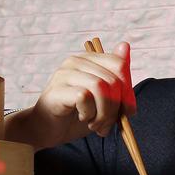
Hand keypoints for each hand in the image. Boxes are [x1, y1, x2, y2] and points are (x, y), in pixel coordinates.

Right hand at [4, 41, 136, 150]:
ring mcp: (65, 74)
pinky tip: (82, 118)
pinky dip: (88, 113)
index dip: (128, 91)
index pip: (119, 64)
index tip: (127, 112)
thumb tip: (126, 45)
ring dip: (103, 113)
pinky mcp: (57, 89)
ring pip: (100, 88)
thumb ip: (116, 80)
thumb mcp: (103, 99)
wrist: (47, 130)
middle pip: (112, 80)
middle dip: (116, 109)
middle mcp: (76, 61)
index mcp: (89, 60)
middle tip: (107, 125)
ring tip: (95, 125)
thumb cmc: (75, 114)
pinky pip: (84, 97)